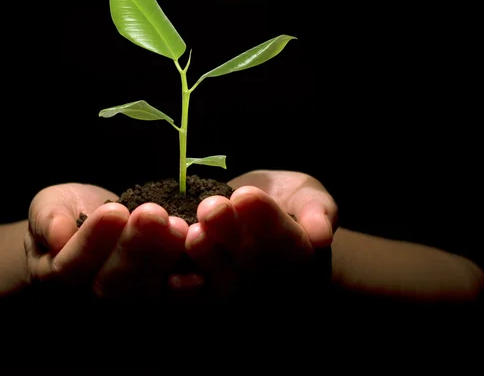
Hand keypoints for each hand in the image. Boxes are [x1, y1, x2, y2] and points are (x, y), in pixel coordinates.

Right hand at [25, 183, 186, 300]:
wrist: (97, 224)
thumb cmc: (69, 213)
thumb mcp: (50, 205)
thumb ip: (48, 218)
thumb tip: (57, 233)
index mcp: (62, 274)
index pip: (72, 266)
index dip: (93, 241)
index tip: (113, 211)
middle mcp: (95, 296)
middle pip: (115, 284)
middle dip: (136, 248)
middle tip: (153, 215)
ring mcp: (132, 301)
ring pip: (148, 292)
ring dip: (165, 260)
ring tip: (178, 228)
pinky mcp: (162, 295)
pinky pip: (175, 298)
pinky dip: (189, 286)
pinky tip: (200, 270)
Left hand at [181, 170, 337, 301]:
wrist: (260, 216)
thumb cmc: (291, 204)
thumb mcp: (311, 198)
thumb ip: (317, 212)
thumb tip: (320, 235)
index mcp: (299, 257)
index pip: (287, 243)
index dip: (266, 220)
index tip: (246, 195)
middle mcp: (270, 280)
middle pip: (252, 264)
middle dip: (230, 234)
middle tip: (213, 208)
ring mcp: (240, 291)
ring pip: (224, 284)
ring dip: (206, 259)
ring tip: (194, 234)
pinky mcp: (209, 295)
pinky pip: (198, 299)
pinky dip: (185, 292)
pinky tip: (173, 279)